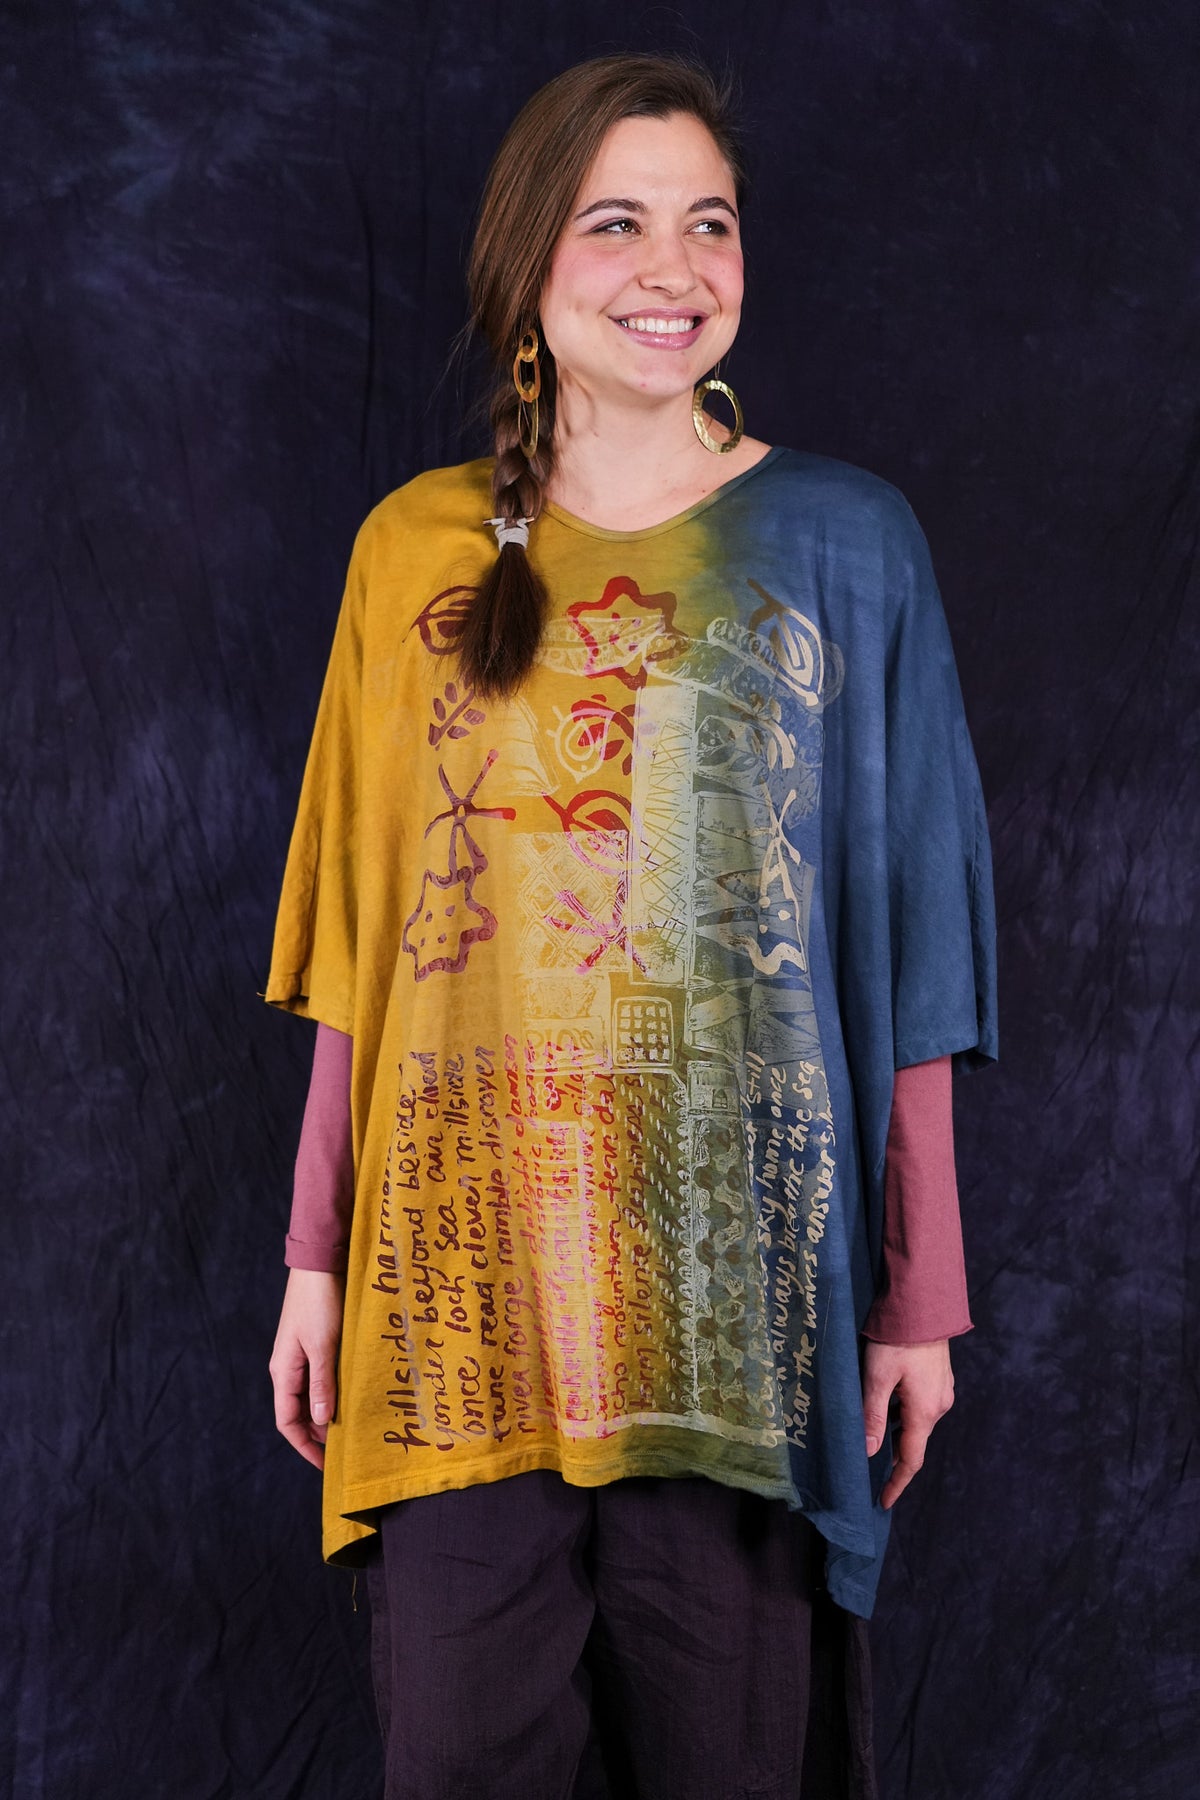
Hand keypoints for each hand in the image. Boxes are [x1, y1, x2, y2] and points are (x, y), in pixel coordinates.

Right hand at [269, 1268, 345, 1469]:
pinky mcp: (314, 1343)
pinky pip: (320, 1377)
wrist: (320, 1262)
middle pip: (298, 1412)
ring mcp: (300, 1355)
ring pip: (310, 1396)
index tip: (326, 1465)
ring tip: (350, 1428)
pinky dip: (332, 1391)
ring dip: (326, 1413)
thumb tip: (320, 1422)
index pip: (287, 1422)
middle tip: (344, 1451)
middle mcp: (288, 1367)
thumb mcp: (323, 1346)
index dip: (304, 1446)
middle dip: (317, 1434)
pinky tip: (351, 1396)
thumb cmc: (320, 1302)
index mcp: (283, 1372)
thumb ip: (322, 1384)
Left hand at [862, 1337, 954, 1508]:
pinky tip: (885, 1404)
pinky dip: (902, 1413)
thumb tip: (870, 1452)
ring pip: (915, 1421)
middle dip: (892, 1457)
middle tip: (867, 1467)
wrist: (923, 1303)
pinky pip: (920, 1405)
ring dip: (896, 1431)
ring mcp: (941, 1390)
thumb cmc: (897, 1338)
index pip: (910, 1460)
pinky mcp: (938, 1377)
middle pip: (913, 1441)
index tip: (883, 1501)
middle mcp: (939, 1405)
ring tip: (870, 1434)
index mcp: (925, 1412)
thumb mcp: (877, 1377)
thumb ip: (873, 1415)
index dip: (896, 1483)